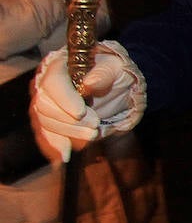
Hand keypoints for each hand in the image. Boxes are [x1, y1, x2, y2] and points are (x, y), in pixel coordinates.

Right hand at [29, 42, 145, 161]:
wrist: (113, 85)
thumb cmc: (113, 71)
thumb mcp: (115, 67)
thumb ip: (104, 73)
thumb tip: (89, 84)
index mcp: (58, 65)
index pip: (53, 82)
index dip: (65, 99)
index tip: (81, 113)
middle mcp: (44, 84)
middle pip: (45, 105)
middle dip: (70, 119)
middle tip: (95, 125)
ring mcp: (44, 103)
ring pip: (45, 122)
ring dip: (68, 132)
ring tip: (92, 134)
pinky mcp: (48, 120)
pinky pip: (45, 135)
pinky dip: (54, 146)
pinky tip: (64, 157)